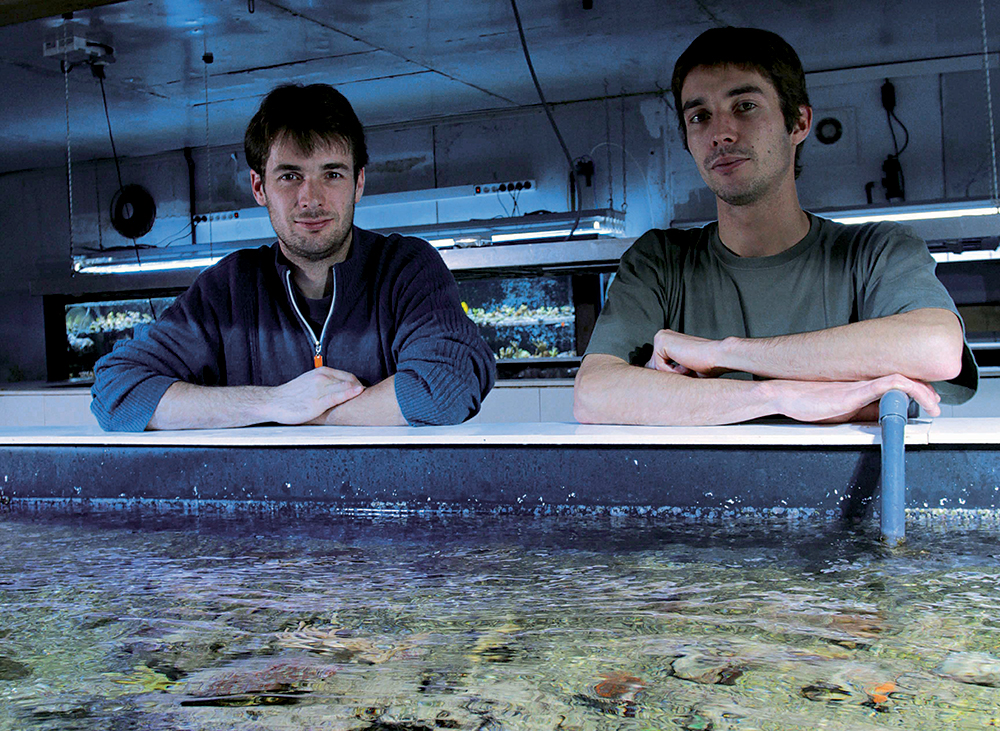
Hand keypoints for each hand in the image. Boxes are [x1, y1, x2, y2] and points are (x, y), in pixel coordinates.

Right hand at [266, 367, 363, 423]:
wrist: (273, 402)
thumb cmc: (291, 395)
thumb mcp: (310, 382)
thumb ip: (326, 384)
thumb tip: (341, 389)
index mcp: (321, 372)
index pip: (348, 376)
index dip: (359, 384)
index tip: (364, 392)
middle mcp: (321, 378)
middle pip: (350, 380)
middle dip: (361, 388)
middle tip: (370, 398)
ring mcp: (319, 390)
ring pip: (345, 386)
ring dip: (358, 392)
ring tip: (368, 400)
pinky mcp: (316, 402)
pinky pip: (336, 396)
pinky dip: (349, 394)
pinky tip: (358, 392)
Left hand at [645, 329, 728, 376]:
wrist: (717, 357)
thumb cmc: (706, 365)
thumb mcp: (681, 370)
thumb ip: (667, 371)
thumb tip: (652, 379)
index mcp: (667, 340)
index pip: (655, 364)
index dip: (667, 374)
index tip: (683, 373)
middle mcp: (661, 336)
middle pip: (653, 366)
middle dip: (669, 374)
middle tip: (688, 369)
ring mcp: (660, 337)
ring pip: (656, 368)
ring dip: (673, 373)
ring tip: (689, 366)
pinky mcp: (661, 342)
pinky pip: (660, 367)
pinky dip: (673, 371)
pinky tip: (686, 364)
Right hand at [768, 374, 940, 422]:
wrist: (784, 395)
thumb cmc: (805, 403)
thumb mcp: (841, 412)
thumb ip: (862, 413)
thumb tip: (881, 420)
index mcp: (860, 388)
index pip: (895, 385)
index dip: (915, 391)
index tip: (927, 400)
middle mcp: (863, 383)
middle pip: (902, 381)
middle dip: (924, 392)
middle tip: (934, 404)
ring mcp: (860, 385)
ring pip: (901, 381)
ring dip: (922, 392)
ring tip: (933, 404)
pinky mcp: (855, 391)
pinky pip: (889, 384)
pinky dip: (908, 388)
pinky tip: (916, 396)